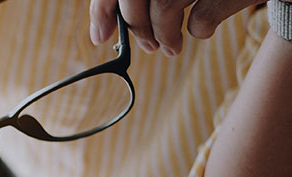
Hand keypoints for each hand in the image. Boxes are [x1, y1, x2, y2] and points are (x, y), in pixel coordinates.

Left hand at [89, 0, 260, 55]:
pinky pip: (201, 18)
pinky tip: (200, 31)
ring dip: (164, 35)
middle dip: (138, 28)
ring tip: (170, 48)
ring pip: (164, 6)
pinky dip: (198, 31)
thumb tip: (103, 29)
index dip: (103, 10)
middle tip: (148, 47)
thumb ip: (143, 0)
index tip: (100, 37)